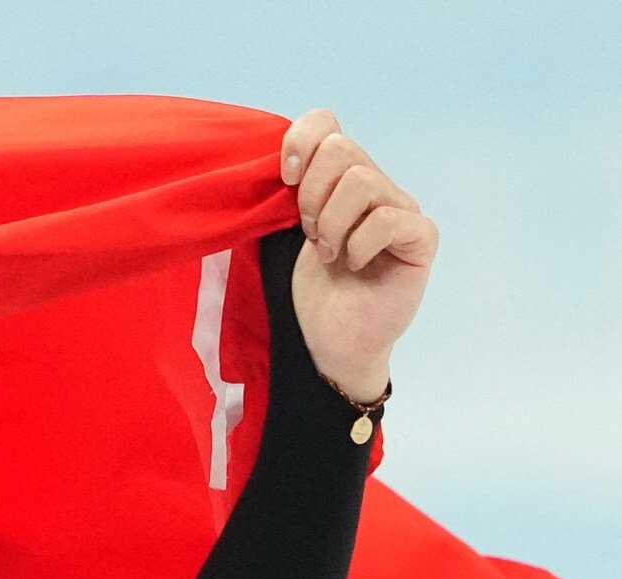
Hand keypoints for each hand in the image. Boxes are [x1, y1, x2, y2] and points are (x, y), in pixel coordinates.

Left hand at [280, 108, 438, 400]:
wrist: (331, 340)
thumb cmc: (311, 288)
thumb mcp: (287, 233)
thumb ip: (289, 191)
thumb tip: (274, 158)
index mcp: (340, 177)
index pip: (326, 122)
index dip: (299, 142)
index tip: (283, 180)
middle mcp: (375, 184)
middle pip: (341, 149)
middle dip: (311, 195)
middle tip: (310, 234)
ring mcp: (402, 209)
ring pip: (361, 182)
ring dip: (332, 223)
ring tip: (330, 253)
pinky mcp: (421, 238)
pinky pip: (386, 220)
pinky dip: (358, 245)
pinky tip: (353, 265)